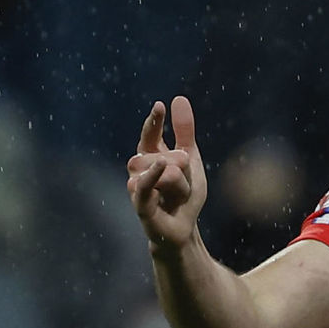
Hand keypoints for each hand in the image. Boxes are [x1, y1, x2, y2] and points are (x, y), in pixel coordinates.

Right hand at [126, 96, 206, 249]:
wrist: (183, 229)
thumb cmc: (184, 195)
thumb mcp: (191, 159)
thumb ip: (184, 131)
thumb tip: (179, 98)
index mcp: (151, 157)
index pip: (150, 135)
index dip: (155, 121)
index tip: (161, 105)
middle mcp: (139, 170)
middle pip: (165, 155)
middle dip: (182, 166)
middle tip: (184, 181)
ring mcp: (137, 187)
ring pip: (166, 171)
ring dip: (182, 184)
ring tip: (179, 196)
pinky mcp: (140, 205)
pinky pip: (144, 186)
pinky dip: (152, 176)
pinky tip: (159, 166)